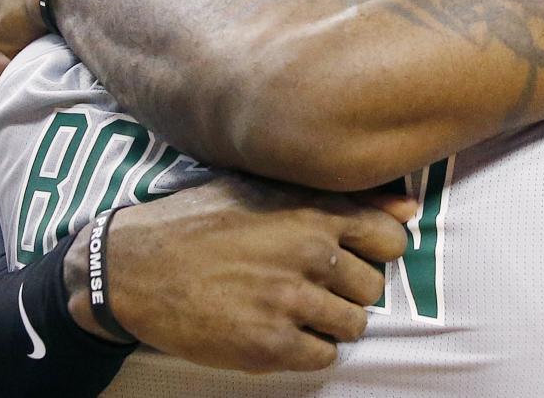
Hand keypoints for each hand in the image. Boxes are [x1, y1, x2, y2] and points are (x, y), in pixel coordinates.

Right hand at [64, 174, 413, 371]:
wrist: (134, 266)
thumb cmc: (202, 220)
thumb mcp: (267, 188)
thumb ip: (340, 198)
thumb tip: (409, 210)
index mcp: (312, 212)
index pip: (391, 239)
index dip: (376, 250)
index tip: (352, 254)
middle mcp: (308, 254)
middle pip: (374, 286)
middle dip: (350, 288)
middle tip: (311, 282)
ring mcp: (290, 301)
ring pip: (354, 324)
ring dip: (331, 320)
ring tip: (293, 306)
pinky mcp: (269, 345)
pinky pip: (324, 355)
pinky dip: (309, 347)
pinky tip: (279, 328)